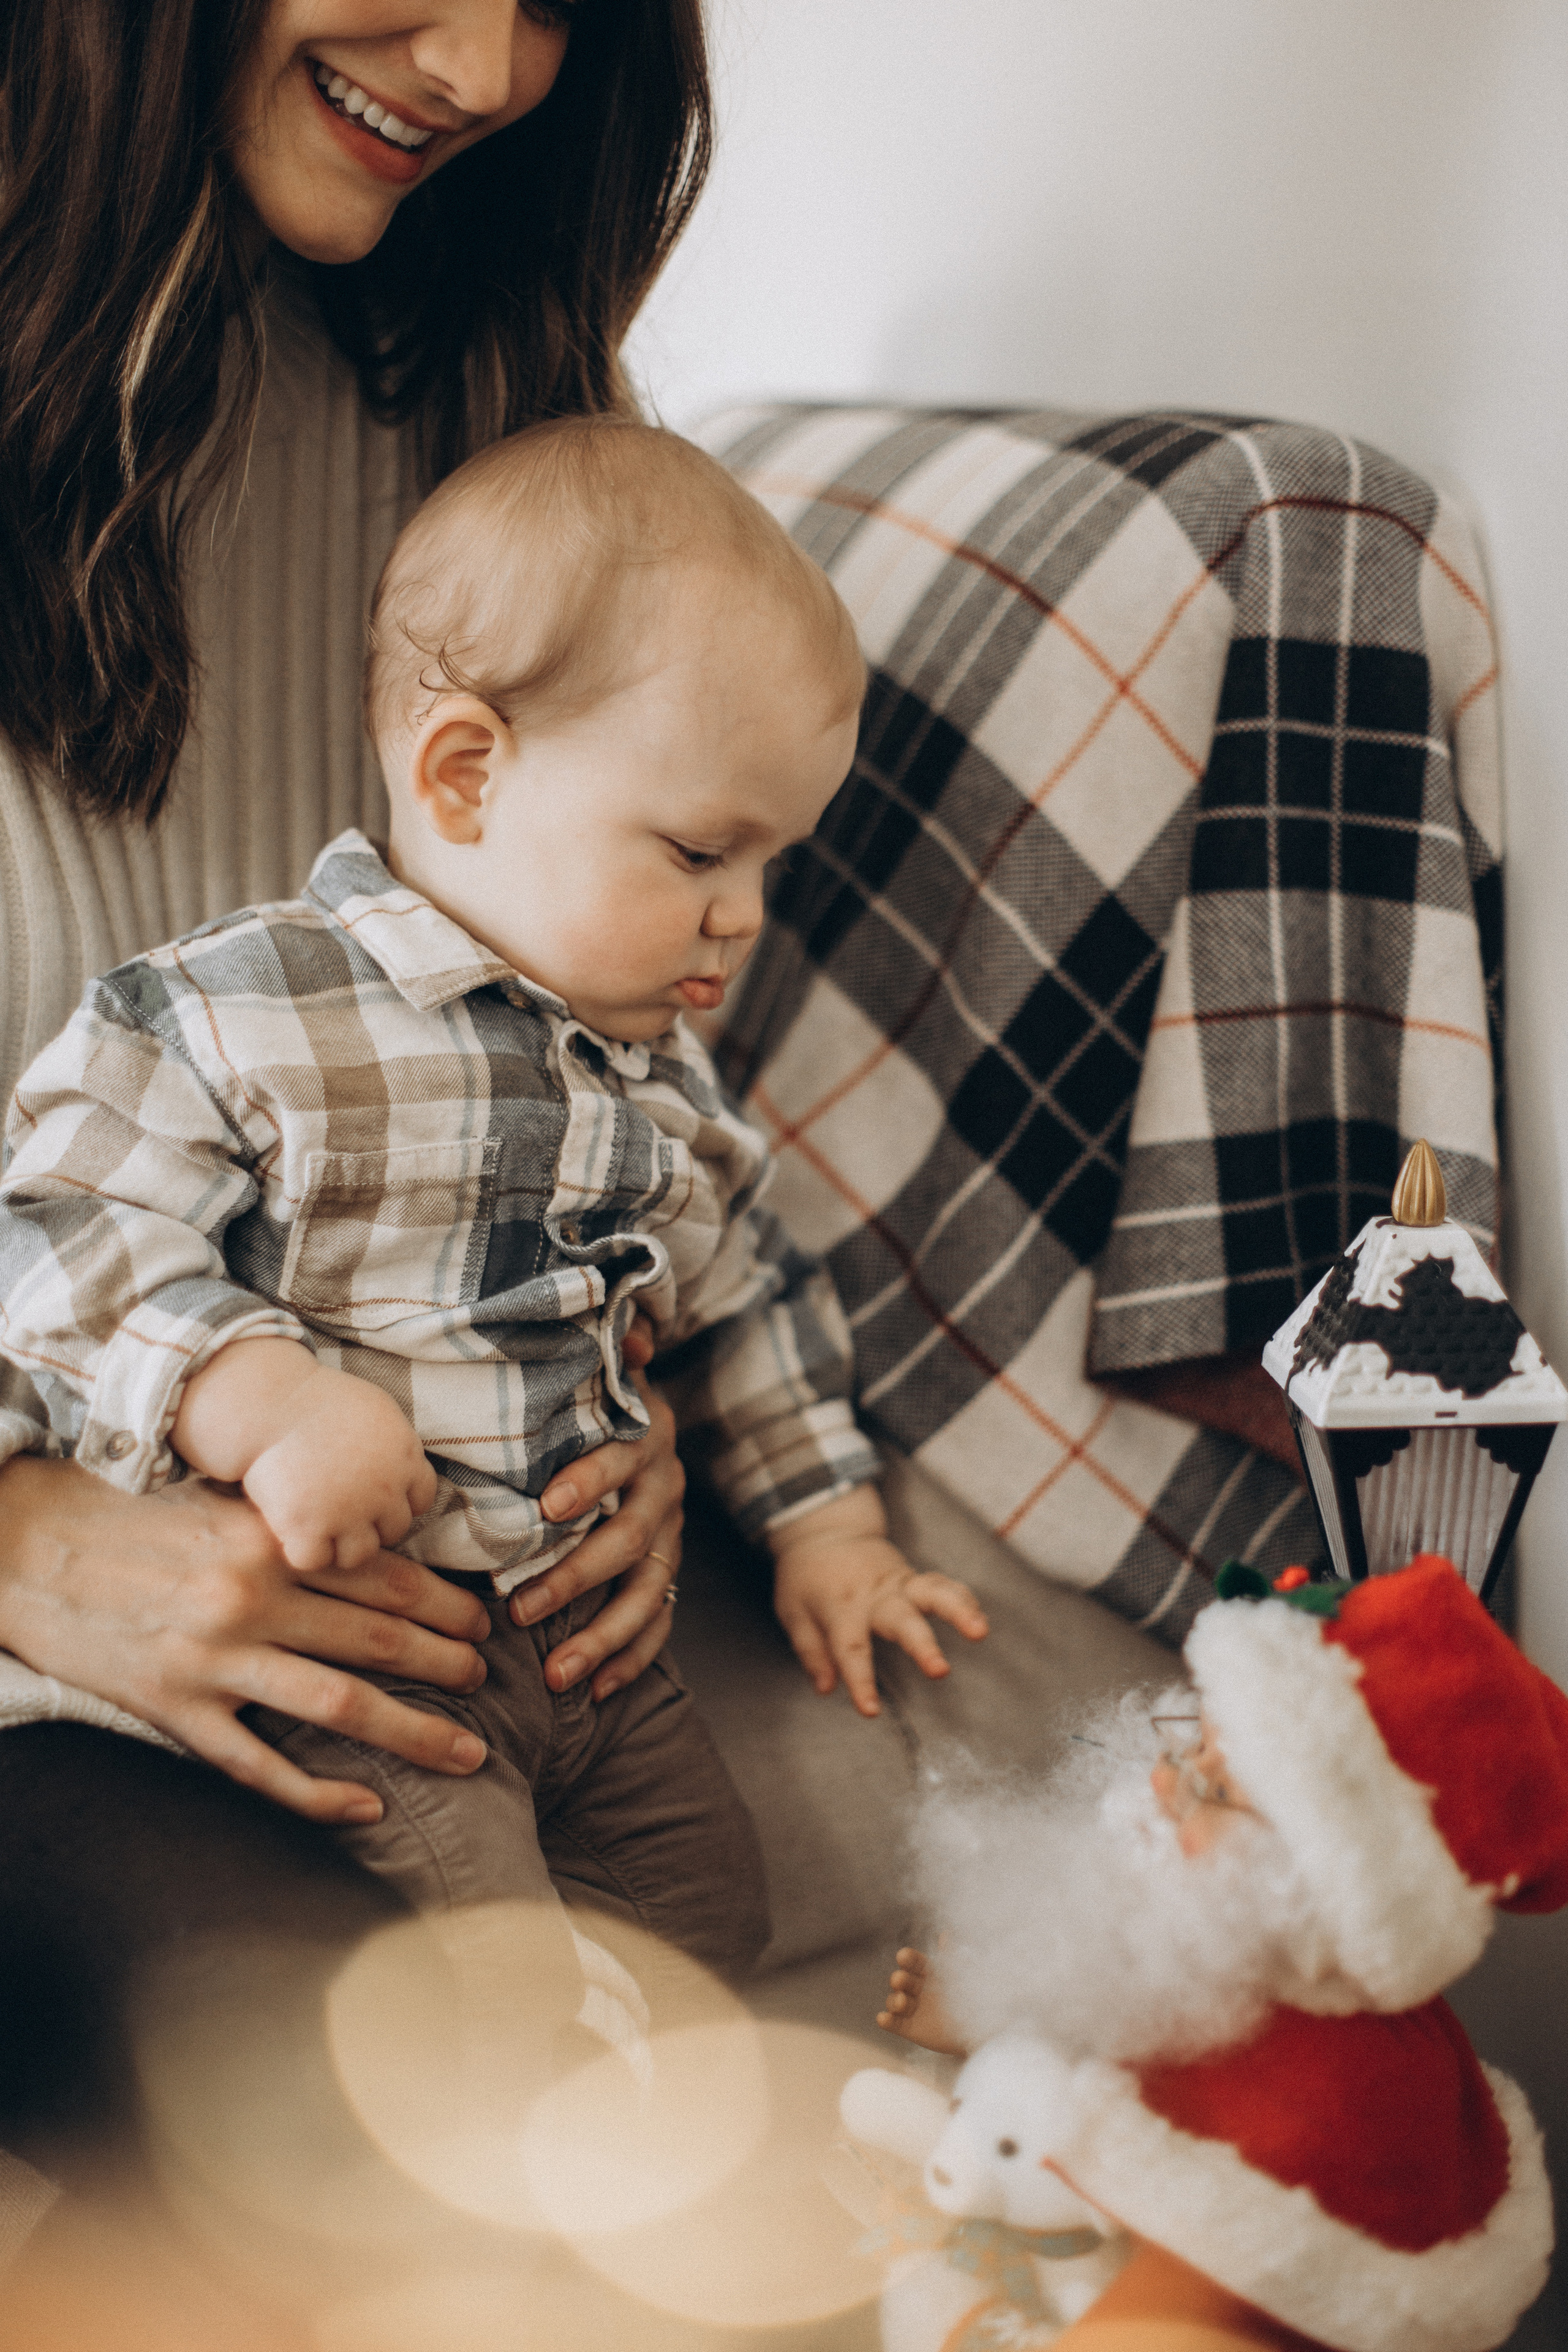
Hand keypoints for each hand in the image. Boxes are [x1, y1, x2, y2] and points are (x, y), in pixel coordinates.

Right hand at [0, 1452, 490, 1823]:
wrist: (27, 1547)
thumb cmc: (130, 1518)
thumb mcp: (219, 1506)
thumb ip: (289, 1528)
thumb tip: (371, 1548)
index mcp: (267, 1542)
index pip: (383, 1576)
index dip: (444, 1603)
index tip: (486, 1622)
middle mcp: (250, 1599)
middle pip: (376, 1638)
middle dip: (446, 1663)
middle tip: (491, 1684)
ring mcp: (213, 1661)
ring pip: (338, 1704)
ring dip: (413, 1731)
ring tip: (468, 1752)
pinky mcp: (174, 1711)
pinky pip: (260, 1766)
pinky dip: (317, 1793)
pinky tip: (367, 1807)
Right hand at [173, 1338, 436, 1573]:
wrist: (269, 1403)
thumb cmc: (314, 1399)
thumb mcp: (374, 1410)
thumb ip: (393, 1445)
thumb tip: (402, 1469)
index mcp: (404, 1457)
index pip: (421, 1499)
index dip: (397, 1500)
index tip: (372, 1497)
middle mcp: (385, 1490)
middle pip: (393, 1530)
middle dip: (369, 1524)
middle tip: (338, 1513)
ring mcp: (349, 1513)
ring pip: (359, 1554)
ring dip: (338, 1546)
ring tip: (314, 1528)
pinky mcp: (308, 1528)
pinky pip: (315, 1559)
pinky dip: (301, 1551)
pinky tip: (287, 1533)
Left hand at [508, 1330, 684, 1700]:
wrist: (646, 1423)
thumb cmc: (596, 1398)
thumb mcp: (600, 1366)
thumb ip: (613, 1348)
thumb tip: (635, 1335)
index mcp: (643, 1437)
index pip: (619, 1461)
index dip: (589, 1481)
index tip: (547, 1505)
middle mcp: (663, 1489)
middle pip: (628, 1540)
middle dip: (575, 1578)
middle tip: (522, 1610)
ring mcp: (670, 1536)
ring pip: (646, 1593)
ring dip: (601, 1638)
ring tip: (556, 1675)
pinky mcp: (667, 1570)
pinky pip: (659, 1623)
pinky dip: (630, 1659)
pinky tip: (595, 1690)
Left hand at [769, 1485, 988, 1717]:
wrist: (825, 1529)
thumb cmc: (806, 1576)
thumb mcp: (792, 1611)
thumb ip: (811, 1651)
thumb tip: (826, 1689)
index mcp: (840, 1607)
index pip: (851, 1649)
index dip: (861, 1681)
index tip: (871, 1710)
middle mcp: (874, 1595)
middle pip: (901, 1620)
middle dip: (922, 1646)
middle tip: (940, 1670)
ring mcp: (898, 1583)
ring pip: (932, 1593)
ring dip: (958, 1611)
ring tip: (980, 1631)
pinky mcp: (914, 1577)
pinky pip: (942, 1585)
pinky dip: (963, 1599)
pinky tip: (979, 1617)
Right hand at [877, 1945, 967, 2055]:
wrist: (984, 2031)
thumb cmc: (976, 1999)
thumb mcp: (967, 1975)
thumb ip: (954, 1957)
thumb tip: (945, 1934)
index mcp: (929, 1972)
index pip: (913, 1961)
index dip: (908, 1958)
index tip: (904, 1956)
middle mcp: (917, 1988)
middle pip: (901, 1980)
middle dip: (899, 1979)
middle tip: (901, 1980)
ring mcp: (913, 2009)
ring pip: (894, 2001)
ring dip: (894, 2000)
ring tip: (902, 2002)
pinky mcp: (910, 2028)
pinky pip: (894, 2023)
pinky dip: (887, 2021)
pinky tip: (883, 2018)